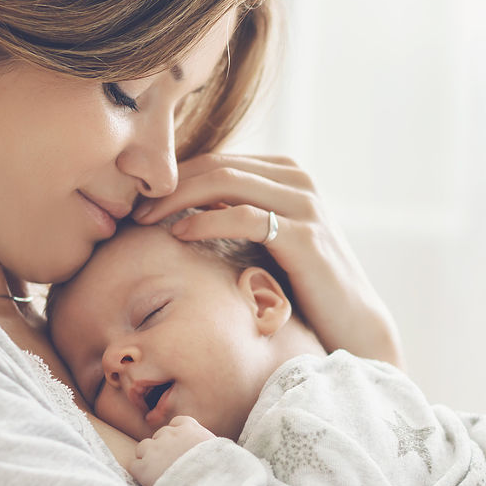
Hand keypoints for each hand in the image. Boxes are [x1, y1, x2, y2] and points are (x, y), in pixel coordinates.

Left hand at [129, 415, 215, 485]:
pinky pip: (135, 466)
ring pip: (143, 448)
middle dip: (163, 448)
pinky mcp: (143, 467)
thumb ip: (207, 445)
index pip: (178, 422)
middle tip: (171, 465)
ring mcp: (154, 449)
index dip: (177, 435)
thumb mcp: (220, 450)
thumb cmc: (219, 472)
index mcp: (189, 428)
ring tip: (159, 474)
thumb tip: (209, 451)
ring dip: (149, 458)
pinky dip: (140, 473)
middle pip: (159, 435)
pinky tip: (151, 483)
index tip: (181, 446)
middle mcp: (169, 434)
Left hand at [132, 154, 404, 365]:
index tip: (138, 200)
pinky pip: (245, 215)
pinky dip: (207, 221)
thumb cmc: (303, 288)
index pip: (217, 160)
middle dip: (169, 183)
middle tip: (133, 208)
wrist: (352, 325)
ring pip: (226, 181)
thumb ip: (237, 217)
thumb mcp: (268, 242)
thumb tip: (182, 210)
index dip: (174, 176)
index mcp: (286, 174)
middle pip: (217, 165)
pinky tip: (180, 234)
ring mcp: (304, 204)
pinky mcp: (304, 234)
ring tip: (146, 219)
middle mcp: (298, 179)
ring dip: (179, 197)